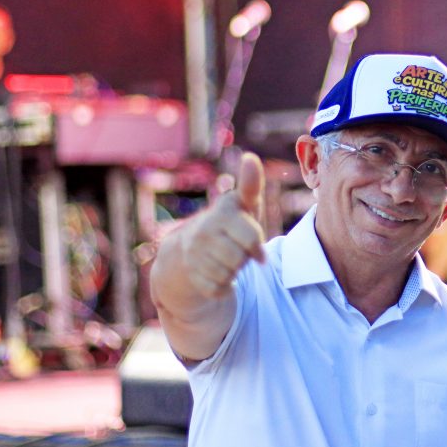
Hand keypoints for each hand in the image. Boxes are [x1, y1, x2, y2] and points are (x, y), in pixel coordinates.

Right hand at [179, 152, 266, 298]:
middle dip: (244, 258)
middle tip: (237, 250)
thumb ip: (250, 184)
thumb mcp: (243, 204)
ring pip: (229, 274)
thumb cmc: (231, 222)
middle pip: (240, 259)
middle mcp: (203, 231)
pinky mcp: (190, 275)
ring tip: (227, 259)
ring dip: (234, 271)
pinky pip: (218, 289)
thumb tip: (250, 157)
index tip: (257, 246)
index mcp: (221, 213)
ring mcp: (193, 253)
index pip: (251, 237)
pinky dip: (223, 286)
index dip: (257, 245)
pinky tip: (217, 272)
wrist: (191, 248)